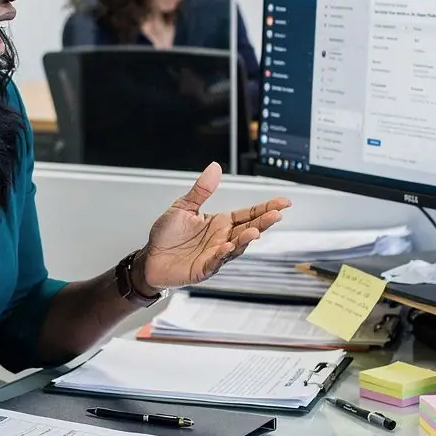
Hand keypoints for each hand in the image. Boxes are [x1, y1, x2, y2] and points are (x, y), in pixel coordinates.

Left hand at [137, 163, 290, 289]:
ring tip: (255, 232)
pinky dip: (222, 255)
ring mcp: (215, 254)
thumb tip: (215, 168)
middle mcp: (222, 238)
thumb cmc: (167, 235)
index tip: (283, 203)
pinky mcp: (204, 268)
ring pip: (236, 246)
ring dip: (246, 240)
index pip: (248, 214)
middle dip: (263, 223)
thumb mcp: (183, 206)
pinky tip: (228, 247)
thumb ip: (201, 190)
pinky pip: (216, 261)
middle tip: (277, 214)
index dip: (266, 208)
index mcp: (220, 223)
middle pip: (248, 229)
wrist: (151, 258)